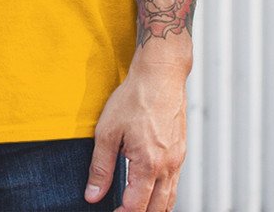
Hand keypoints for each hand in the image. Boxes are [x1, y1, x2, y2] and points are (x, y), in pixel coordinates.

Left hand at [84, 61, 187, 211]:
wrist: (160, 75)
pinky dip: (163, 194)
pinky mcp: (181, 151)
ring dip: (153, 209)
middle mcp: (168, 167)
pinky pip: (175, 183)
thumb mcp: (107, 132)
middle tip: (121, 211)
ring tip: (135, 207)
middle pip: (157, 210)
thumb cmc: (134, 98)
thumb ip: (100, 167)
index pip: (136, 207)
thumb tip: (93, 195)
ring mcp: (178, 160)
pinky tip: (150, 189)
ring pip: (169, 199)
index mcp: (148, 165)